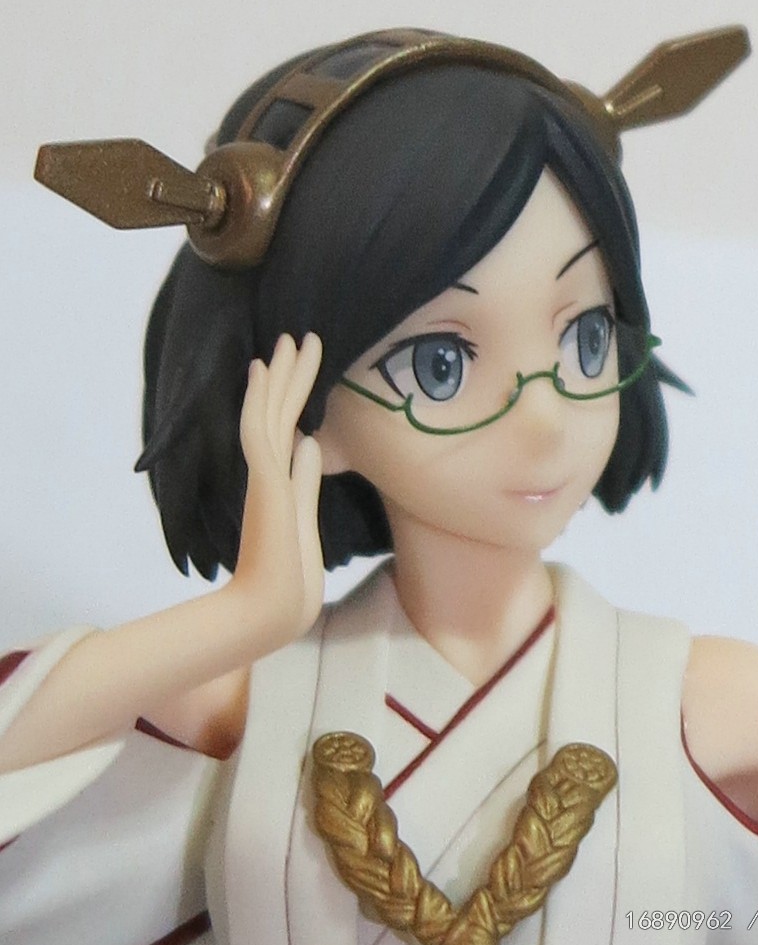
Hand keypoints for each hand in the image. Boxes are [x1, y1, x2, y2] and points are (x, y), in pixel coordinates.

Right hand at [234, 332, 324, 650]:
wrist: (275, 609)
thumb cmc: (291, 572)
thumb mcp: (305, 514)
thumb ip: (305, 478)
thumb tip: (311, 442)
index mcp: (280, 476)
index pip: (287, 423)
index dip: (295, 390)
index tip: (303, 359)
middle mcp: (268, 469)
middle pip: (278, 409)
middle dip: (290, 372)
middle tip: (298, 335)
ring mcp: (264, 473)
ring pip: (269, 411)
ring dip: (280, 374)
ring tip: (290, 339)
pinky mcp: (264, 481)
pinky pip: (259, 429)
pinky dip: (260, 398)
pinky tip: (262, 370)